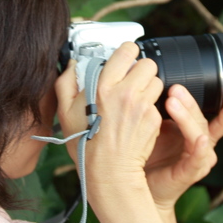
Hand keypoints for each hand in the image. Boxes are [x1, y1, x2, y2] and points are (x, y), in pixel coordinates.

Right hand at [55, 42, 164, 190]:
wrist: (108, 172)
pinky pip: (157, 103)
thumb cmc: (85, 144)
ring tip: (134, 100)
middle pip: (147, 64)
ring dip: (147, 87)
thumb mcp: (65, 111)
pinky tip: (135, 119)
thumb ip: (66, 81)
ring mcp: (143, 106)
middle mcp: (127, 93)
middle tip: (130, 81)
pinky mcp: (154, 119)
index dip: (127, 53)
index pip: (128, 50)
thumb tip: (72, 65)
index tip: (123, 60)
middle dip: (140, 70)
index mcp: (104, 85)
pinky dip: (149, 107)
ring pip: (156, 81)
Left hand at [145, 85, 222, 212]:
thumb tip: (155, 83)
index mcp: (196, 133)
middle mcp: (202, 146)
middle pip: (202, 120)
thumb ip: (161, 110)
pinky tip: (199, 139)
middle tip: (175, 88)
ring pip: (199, 135)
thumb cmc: (147, 156)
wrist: (137, 185)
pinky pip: (197, 160)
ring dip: (187, 118)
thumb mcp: (155, 127)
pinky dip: (200, 149)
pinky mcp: (189, 173)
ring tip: (172, 103)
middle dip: (190, 103)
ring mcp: (198, 160)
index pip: (214, 115)